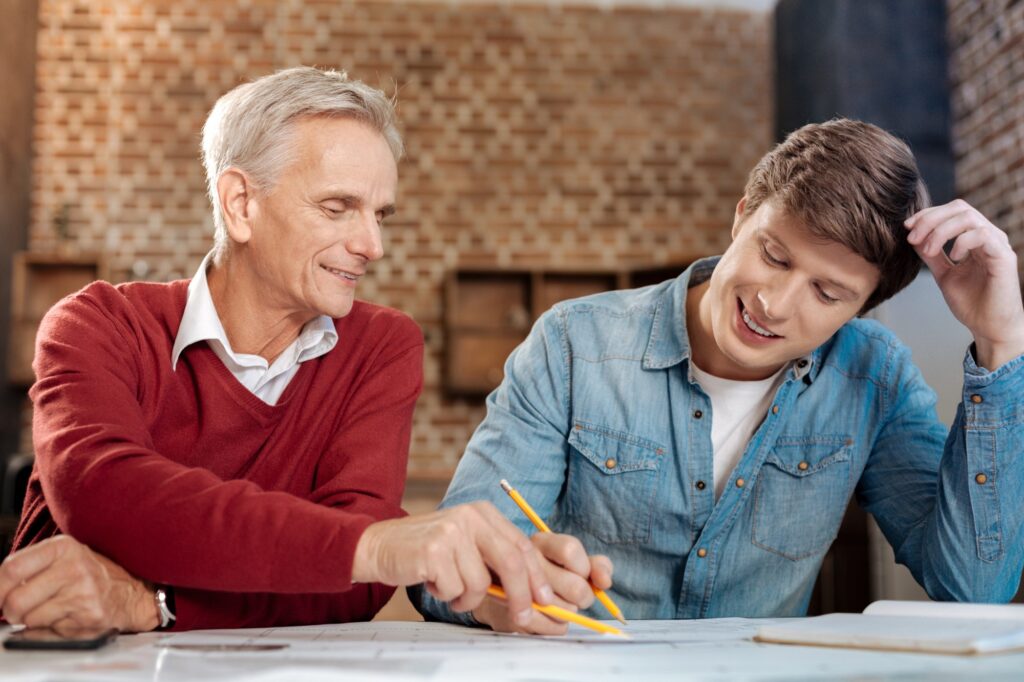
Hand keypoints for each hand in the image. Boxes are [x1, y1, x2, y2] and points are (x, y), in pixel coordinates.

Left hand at [0, 535, 158, 634]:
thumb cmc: (94, 574)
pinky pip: (47, 633)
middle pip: (15, 600)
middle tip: (22, 608)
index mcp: (64, 547)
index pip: (11, 569)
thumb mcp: (67, 555)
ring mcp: (82, 595)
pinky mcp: (87, 619)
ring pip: (29, 620)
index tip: (0, 594)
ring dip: (34, 621)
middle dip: (12, 610)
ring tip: (53, 610)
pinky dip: (49, 630)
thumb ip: (32, 564)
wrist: (134, 593)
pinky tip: (65, 618)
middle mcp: (75, 568)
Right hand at [353, 502, 553, 625]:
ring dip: (467, 598)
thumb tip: (534, 593)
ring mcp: (451, 531)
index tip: (545, 599)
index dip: (537, 575)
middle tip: (522, 617)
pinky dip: (447, 596)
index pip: (522, 545)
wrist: (379, 546)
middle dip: (521, 595)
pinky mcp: (433, 550)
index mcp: (483, 512)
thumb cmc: (427, 552)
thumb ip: (496, 559)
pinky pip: (456, 589)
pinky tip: (433, 582)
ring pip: (481, 583)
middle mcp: (470, 516)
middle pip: (511, 561)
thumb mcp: (466, 544)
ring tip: (449, 588)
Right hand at [473, 532, 613, 634]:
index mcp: (542, 542)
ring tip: (557, 606)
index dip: (584, 568)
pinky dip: (557, 627)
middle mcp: (526, 560)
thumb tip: (604, 581)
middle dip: (583, 597)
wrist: (502, 593)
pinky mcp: (513, 614)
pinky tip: (549, 618)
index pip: (571, 550)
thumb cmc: (544, 574)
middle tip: (574, 597)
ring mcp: (517, 588)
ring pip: (566, 610)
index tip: (582, 574)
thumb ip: (594, 565)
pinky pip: (553, 627)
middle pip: (575, 586)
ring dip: (568, 613)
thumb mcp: (571, 562)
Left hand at [905, 199, 1023, 369]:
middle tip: (912, 237)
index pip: (952, 211)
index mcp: (974, 238)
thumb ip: (931, 255)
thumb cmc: (971, 303)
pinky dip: (962, 242)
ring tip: (929, 250)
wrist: (989, 328)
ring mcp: (997, 245)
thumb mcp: (943, 274)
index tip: (906, 227)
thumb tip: (913, 236)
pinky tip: (953, 257)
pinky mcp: (1004, 257)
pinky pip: (983, 235)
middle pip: (959, 208)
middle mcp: (988, 236)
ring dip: (941, 231)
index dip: (927, 214)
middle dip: (930, 219)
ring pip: (969, 218)